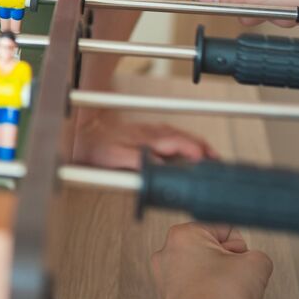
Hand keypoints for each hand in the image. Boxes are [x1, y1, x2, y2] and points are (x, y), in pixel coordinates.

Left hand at [70, 109, 216, 168]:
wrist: (81, 136)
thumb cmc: (95, 147)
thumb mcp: (115, 157)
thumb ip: (140, 161)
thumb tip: (163, 166)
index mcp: (147, 137)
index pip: (179, 142)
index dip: (195, 151)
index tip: (207, 161)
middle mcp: (151, 132)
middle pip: (184, 137)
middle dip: (204, 148)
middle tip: (218, 161)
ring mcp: (149, 132)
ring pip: (180, 136)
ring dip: (196, 145)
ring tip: (210, 157)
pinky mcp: (145, 134)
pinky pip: (171, 137)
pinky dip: (185, 144)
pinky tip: (187, 151)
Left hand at [151, 223, 271, 298]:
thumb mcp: (256, 265)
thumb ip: (258, 255)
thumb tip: (251, 264)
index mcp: (181, 234)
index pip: (225, 228)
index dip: (241, 249)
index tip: (240, 264)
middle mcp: (166, 254)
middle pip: (214, 250)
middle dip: (230, 265)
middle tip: (234, 282)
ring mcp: (165, 280)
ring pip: (207, 273)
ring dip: (222, 283)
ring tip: (226, 298)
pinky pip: (200, 293)